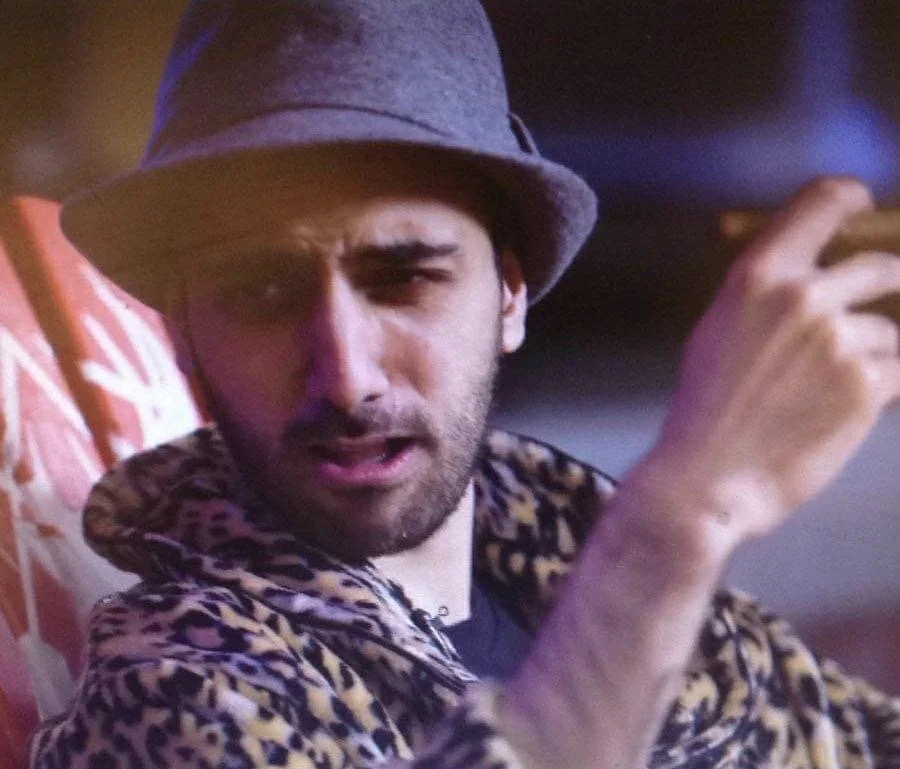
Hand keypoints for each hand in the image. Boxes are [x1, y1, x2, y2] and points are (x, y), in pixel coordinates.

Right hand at [643, 177, 899, 551]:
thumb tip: (809, 274)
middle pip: (879, 267)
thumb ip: (763, 295)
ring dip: (872, 356)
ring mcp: (840, 340)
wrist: (708, 477)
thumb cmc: (704, 409)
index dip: (851, 199)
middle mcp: (803, 297)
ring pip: (889, 331)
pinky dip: (881, 390)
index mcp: (757, 276)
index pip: (823, 203)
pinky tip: (843, 413)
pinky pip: (897, 371)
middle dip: (883, 289)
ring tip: (829, 392)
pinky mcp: (868, 386)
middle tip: (862, 320)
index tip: (863, 205)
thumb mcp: (718, 331)